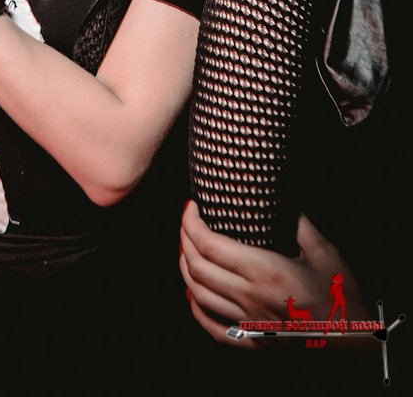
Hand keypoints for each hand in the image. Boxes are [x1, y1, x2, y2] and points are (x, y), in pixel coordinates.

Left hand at [179, 200, 367, 347]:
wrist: (357, 343)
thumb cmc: (343, 296)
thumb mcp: (324, 252)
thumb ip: (299, 223)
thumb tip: (283, 199)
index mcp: (265, 271)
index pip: (209, 245)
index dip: (191, 222)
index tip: (192, 205)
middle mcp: (250, 298)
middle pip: (197, 267)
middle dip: (184, 239)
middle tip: (187, 221)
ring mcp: (249, 323)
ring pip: (199, 295)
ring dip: (185, 269)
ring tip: (187, 249)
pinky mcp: (255, 341)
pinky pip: (213, 328)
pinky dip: (196, 308)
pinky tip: (192, 294)